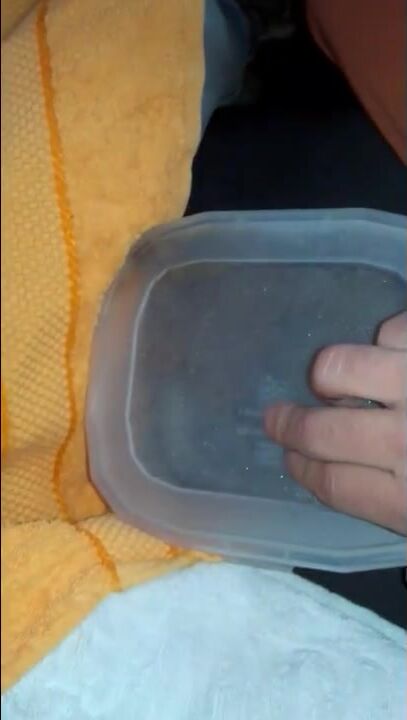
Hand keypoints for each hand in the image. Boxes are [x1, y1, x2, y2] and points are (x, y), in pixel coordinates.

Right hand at [264, 312, 406, 534]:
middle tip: (276, 417)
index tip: (290, 459)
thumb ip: (392, 500)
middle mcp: (404, 443)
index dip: (302, 469)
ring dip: (329, 375)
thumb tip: (338, 474)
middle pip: (319, 432)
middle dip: (289, 424)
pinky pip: (386, 331)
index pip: (331, 484)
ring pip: (337, 369)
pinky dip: (385, 341)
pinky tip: (392, 354)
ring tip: (335, 380)